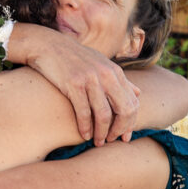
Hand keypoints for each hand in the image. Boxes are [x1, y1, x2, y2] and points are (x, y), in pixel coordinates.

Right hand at [26, 28, 139, 144]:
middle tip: (111, 140)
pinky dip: (85, 127)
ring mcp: (91, 79)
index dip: (131, 123)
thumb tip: (138, 93)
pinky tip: (84, 135)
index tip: (124, 136)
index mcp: (116, 72)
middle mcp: (107, 75)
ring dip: (102, 133)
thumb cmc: (76, 58)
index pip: (133, 102)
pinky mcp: (74, 83)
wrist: (49, 45)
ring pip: (104, 114)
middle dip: (119, 130)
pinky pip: (83, 112)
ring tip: (97, 142)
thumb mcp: (102, 64)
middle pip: (124, 110)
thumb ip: (121, 80)